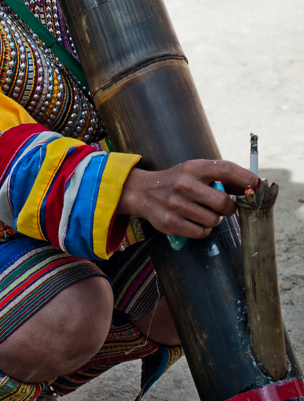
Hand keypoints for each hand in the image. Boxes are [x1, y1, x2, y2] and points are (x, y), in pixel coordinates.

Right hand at [117, 159, 259, 239]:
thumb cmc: (177, 181)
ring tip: (203, 213)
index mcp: (193, 168)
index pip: (225, 169)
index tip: (257, 185)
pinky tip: (194, 221)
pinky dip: (203, 229)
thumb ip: (218, 176)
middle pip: (223, 202)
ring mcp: (176, 204)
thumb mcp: (194, 171)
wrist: (143, 192)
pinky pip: (201, 232)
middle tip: (223, 207)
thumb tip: (251, 186)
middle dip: (228, 208)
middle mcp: (184, 184)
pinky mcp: (171, 222)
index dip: (245, 178)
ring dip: (214, 220)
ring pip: (213, 220)